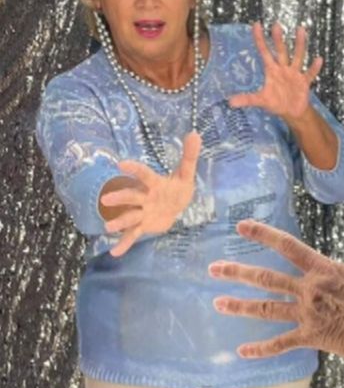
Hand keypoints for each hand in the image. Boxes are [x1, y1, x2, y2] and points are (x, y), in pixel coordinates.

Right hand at [100, 132, 201, 256]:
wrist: (174, 207)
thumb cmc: (177, 188)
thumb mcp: (185, 174)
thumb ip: (189, 156)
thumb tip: (195, 134)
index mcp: (154, 184)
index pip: (144, 175)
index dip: (134, 169)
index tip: (121, 164)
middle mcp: (144, 198)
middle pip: (131, 197)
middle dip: (119, 198)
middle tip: (105, 200)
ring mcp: (142, 212)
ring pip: (129, 217)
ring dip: (119, 221)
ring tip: (108, 227)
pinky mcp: (143, 226)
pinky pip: (133, 235)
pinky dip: (124, 244)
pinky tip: (115, 253)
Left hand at [210, 196, 343, 359]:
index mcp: (323, 269)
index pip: (287, 246)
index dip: (263, 234)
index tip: (241, 226)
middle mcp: (308, 291)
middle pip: (266, 279)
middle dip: (237, 272)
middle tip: (213, 268)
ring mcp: (306, 316)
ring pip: (266, 309)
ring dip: (240, 306)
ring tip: (217, 303)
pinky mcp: (311, 338)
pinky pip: (281, 344)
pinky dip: (261, 349)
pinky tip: (242, 352)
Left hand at [228, 23, 322, 122]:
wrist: (292, 112)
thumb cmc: (276, 103)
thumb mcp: (261, 100)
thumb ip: (247, 99)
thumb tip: (230, 102)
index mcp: (271, 70)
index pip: (264, 51)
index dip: (260, 39)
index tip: (256, 24)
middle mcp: (283, 68)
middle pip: (280, 51)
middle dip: (278, 39)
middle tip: (276, 25)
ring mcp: (295, 73)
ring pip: (297, 56)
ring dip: (299, 44)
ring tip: (300, 30)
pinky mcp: (304, 81)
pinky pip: (310, 73)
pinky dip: (314, 68)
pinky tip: (319, 59)